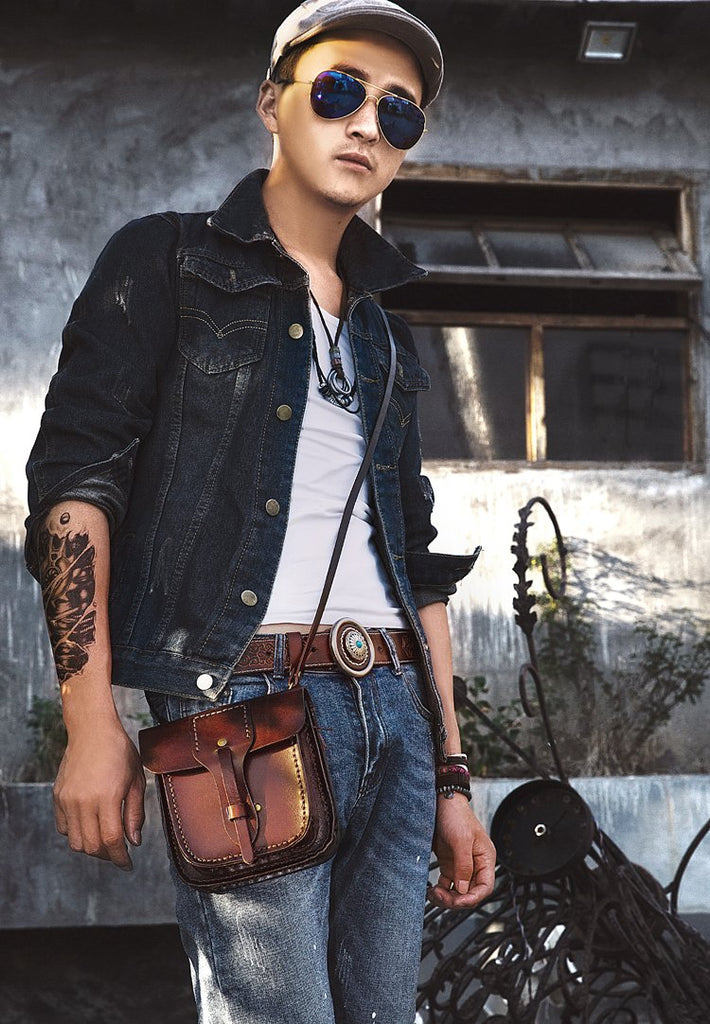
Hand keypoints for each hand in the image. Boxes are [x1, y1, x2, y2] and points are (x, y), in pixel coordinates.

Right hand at [53, 718, 145, 870]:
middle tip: (119, 853)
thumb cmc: (119, 752)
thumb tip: (134, 842)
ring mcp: (68, 800)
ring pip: (76, 842)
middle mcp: (84, 802)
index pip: (111, 840)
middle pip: (92, 846)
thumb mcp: (136, 780)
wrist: (92, 730)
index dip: (120, 858)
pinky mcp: (58, 797)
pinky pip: (64, 828)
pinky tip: (90, 826)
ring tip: (105, 841)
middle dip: (108, 856)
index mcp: (106, 797)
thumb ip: (135, 813)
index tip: (127, 865)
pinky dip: (76, 835)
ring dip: (91, 848)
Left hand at [429, 794, 495, 908]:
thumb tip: (464, 890)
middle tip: (440, 896)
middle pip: (470, 892)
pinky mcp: (449, 863)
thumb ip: (464, 866)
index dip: (472, 898)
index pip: (485, 887)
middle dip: (456, 899)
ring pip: (458, 891)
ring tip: (434, 893)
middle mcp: (475, 864)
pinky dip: (441, 890)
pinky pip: (447, 884)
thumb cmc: (456, 815)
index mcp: (485, 858)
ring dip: (447, 897)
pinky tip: (432, 890)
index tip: (457, 901)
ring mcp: (461, 864)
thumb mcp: (461, 840)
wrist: (442, 801)